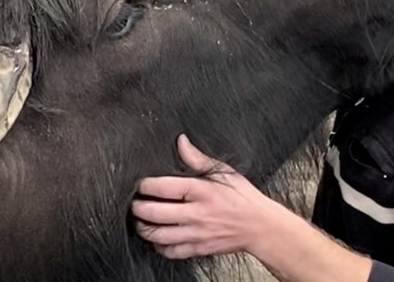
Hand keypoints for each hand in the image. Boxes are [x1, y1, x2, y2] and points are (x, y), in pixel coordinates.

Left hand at [131, 134, 283, 258]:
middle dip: (137, 208)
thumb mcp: (224, 172)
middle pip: (154, 213)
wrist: (260, 226)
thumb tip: (181, 141)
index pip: (162, 187)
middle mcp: (197, 214)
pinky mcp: (199, 249)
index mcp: (201, 191)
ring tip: (140, 221)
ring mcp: (197, 234)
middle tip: (133, 203)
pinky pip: (171, 251)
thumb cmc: (243, 197)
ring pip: (158, 235)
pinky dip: (159, 246)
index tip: (139, 184)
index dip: (144, 186)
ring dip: (143, 228)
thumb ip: (198, 158)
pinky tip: (157, 238)